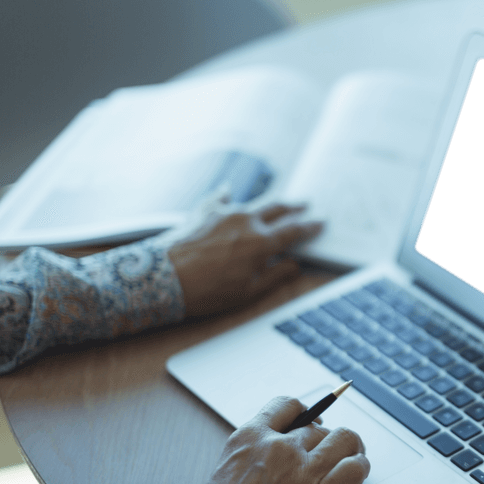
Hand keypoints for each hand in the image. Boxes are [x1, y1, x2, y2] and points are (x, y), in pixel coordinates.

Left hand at [167, 201, 322, 317]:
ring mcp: (225, 212)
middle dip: (294, 206)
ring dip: (267, 203)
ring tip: (275, 202)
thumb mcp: (248, 293)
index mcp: (262, 244)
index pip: (294, 231)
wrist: (163, 278)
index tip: (320, 222)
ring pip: (253, 203)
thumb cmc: (207, 291)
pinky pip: (220, 197)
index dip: (310, 227)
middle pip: (278, 208)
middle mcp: (247, 222)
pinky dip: (227, 194)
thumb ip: (276, 276)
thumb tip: (295, 265)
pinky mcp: (204, 211)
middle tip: (305, 203)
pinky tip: (228, 190)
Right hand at [170, 397, 368, 483]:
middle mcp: (277, 447)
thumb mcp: (223, 477)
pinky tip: (356, 476)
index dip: (305, 414)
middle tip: (327, 459)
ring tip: (350, 460)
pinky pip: (355, 468)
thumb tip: (277, 462)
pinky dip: (360, 468)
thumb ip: (253, 461)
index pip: (288, 406)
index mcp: (248, 438)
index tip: (311, 424)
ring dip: (350, 449)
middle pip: (318, 428)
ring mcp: (302, 470)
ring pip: (344, 439)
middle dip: (324, 442)